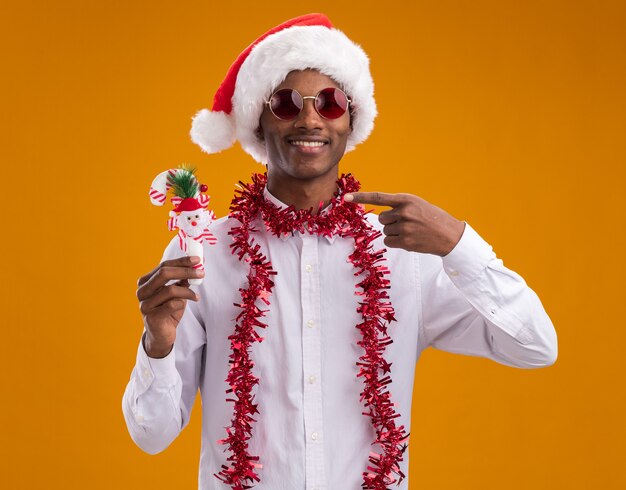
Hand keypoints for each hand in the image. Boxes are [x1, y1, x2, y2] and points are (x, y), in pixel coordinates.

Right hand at [136, 256, 203, 357]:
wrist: (161, 335)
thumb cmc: (168, 310)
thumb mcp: (176, 292)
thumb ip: (182, 279)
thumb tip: (197, 264)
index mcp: (146, 281)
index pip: (164, 266)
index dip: (182, 261)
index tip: (198, 259)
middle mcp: (142, 291)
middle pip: (164, 273)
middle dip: (185, 271)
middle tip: (201, 272)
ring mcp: (145, 304)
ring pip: (170, 290)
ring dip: (187, 291)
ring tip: (196, 296)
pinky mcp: (152, 317)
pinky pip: (171, 305)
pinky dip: (183, 302)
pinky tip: (191, 302)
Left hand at [344, 191, 465, 255]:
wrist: (450, 235)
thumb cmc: (432, 218)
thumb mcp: (417, 205)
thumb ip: (399, 206)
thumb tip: (380, 216)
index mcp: (406, 199)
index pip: (379, 197)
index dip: (361, 197)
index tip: (345, 198)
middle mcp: (404, 212)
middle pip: (381, 218)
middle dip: (390, 222)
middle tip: (407, 223)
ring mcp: (405, 227)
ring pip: (385, 231)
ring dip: (395, 233)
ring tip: (412, 232)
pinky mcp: (406, 241)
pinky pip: (388, 242)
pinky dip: (395, 242)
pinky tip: (409, 240)